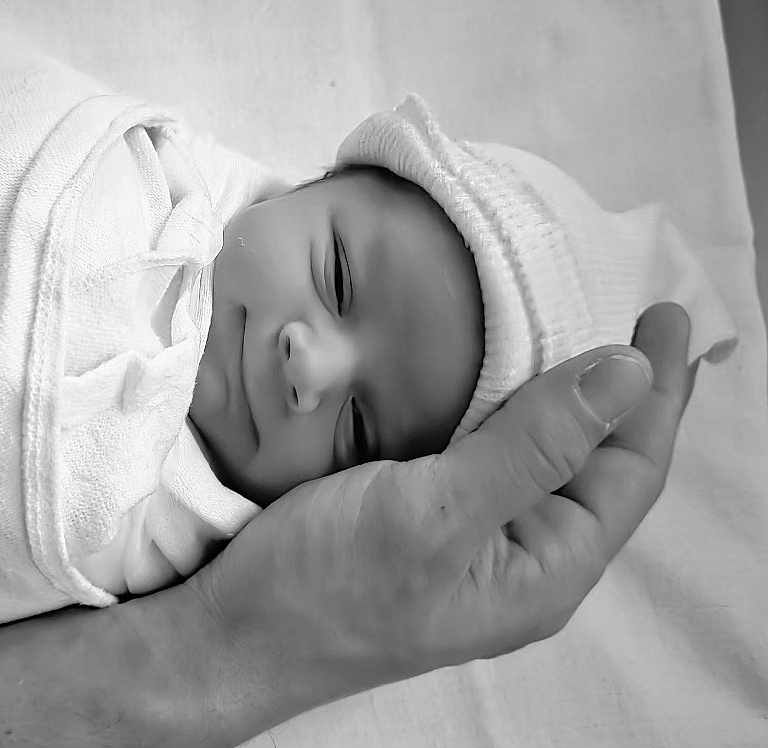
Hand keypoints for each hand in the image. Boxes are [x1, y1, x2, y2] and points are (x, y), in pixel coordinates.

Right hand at [187, 302, 693, 730]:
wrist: (235, 630)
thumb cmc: (330, 581)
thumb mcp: (438, 512)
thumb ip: (535, 447)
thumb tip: (628, 373)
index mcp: (546, 569)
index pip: (629, 471)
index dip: (656, 394)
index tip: (666, 318)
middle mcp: (523, 553)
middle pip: (596, 462)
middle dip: (623, 392)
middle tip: (636, 315)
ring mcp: (478, 532)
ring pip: (546, 452)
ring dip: (569, 393)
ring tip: (587, 330)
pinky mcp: (435, 510)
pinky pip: (497, 450)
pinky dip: (513, 404)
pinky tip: (510, 370)